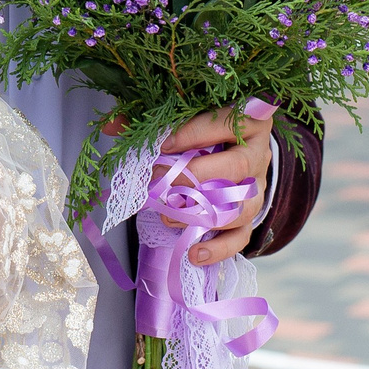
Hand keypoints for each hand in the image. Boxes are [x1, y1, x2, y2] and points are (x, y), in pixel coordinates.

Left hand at [158, 107, 273, 267]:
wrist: (235, 151)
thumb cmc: (207, 129)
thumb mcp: (186, 116)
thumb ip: (151, 118)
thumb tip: (110, 124)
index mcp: (250, 121)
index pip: (228, 123)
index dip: (194, 133)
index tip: (163, 144)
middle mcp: (258, 156)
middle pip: (235, 168)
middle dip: (193, 177)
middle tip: (159, 183)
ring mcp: (257, 190)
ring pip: (240, 207)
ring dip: (200, 215)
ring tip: (167, 215)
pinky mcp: (251, 217)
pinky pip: (241, 237)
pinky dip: (218, 248)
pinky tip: (194, 253)